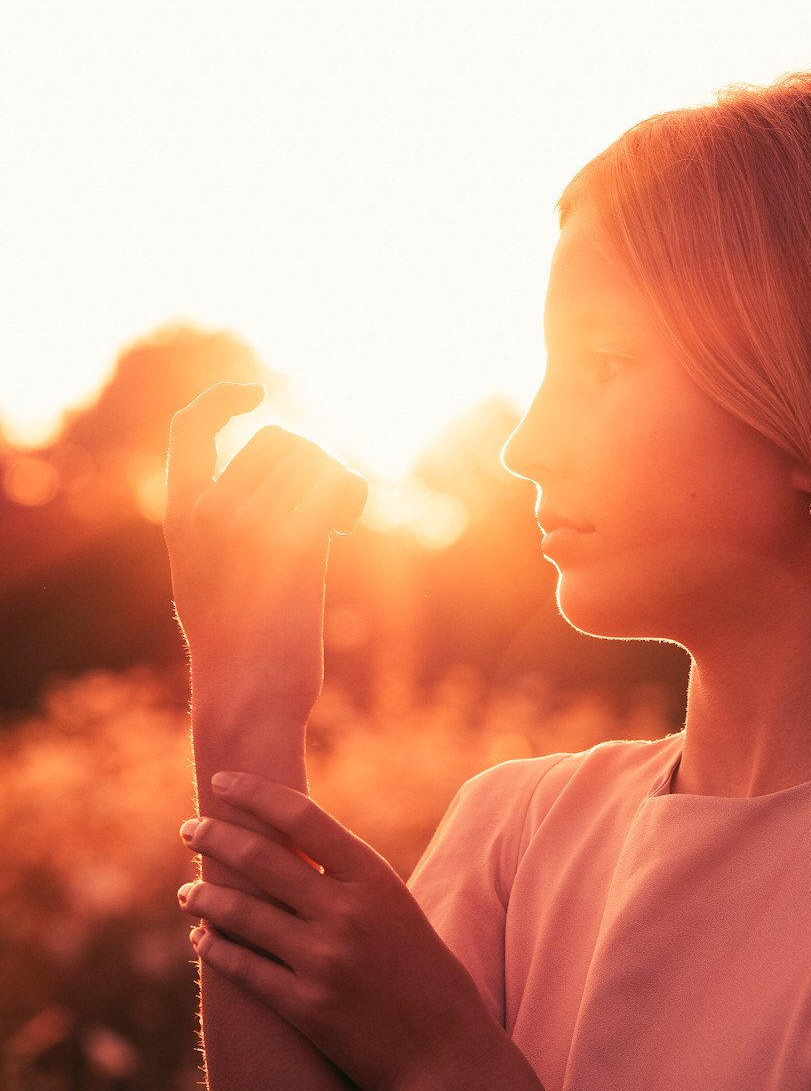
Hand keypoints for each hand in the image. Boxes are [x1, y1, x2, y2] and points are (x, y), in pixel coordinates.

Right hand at [163, 384, 369, 726]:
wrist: (247, 697)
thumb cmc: (237, 652)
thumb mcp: (205, 581)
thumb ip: (217, 534)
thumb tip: (266, 501)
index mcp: (179, 518)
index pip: (187, 429)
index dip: (220, 400)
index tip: (254, 393)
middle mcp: (206, 512)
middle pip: (277, 440)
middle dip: (312, 465)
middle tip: (325, 515)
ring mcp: (245, 525)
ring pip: (311, 457)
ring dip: (336, 482)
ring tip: (334, 527)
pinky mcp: (292, 545)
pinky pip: (336, 483)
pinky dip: (352, 496)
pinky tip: (344, 530)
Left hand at [177, 772, 487, 1090]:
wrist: (447, 1057)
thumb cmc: (428, 980)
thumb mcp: (398, 913)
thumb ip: (351, 884)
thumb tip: (293, 854)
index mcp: (375, 880)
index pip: (302, 817)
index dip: (254, 794)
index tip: (222, 784)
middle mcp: (346, 912)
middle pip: (259, 858)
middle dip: (214, 837)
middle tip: (190, 829)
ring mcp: (322, 960)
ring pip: (238, 913)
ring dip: (202, 896)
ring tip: (187, 892)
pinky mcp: (303, 1006)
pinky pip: (240, 967)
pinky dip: (213, 948)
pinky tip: (202, 939)